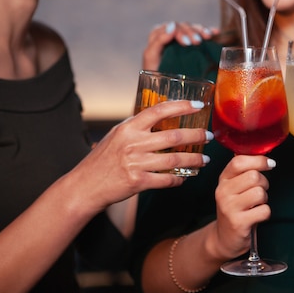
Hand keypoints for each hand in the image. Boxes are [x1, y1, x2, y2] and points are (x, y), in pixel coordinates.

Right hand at [68, 100, 211, 211]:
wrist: (85, 185)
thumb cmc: (102, 159)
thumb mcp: (116, 136)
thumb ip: (137, 127)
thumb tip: (161, 116)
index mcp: (128, 127)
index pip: (159, 111)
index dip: (181, 106)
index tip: (198, 106)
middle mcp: (133, 143)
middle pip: (173, 136)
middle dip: (196, 135)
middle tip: (208, 136)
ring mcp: (135, 163)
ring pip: (175, 160)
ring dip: (194, 159)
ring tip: (205, 159)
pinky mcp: (137, 182)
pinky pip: (166, 180)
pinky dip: (179, 179)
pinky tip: (186, 177)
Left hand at [143, 21, 219, 70]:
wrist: (160, 86)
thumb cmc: (153, 71)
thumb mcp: (151, 55)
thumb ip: (158, 40)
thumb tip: (172, 26)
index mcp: (160, 33)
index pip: (172, 27)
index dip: (181, 33)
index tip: (188, 43)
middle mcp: (172, 33)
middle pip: (184, 27)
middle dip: (192, 33)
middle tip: (198, 42)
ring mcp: (184, 38)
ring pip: (193, 28)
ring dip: (201, 31)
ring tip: (208, 36)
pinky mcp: (193, 44)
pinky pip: (201, 34)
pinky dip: (209, 32)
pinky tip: (215, 32)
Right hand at [212, 155, 275, 259]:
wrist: (224, 238)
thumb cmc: (235, 209)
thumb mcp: (234, 187)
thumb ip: (245, 171)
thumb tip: (265, 156)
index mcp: (223, 180)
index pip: (238, 161)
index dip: (258, 160)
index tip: (269, 164)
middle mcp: (223, 192)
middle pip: (254, 176)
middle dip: (264, 183)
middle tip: (260, 192)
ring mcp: (229, 208)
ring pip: (260, 193)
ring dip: (264, 199)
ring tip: (256, 205)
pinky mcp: (238, 222)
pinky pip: (263, 210)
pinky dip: (265, 213)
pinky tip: (257, 216)